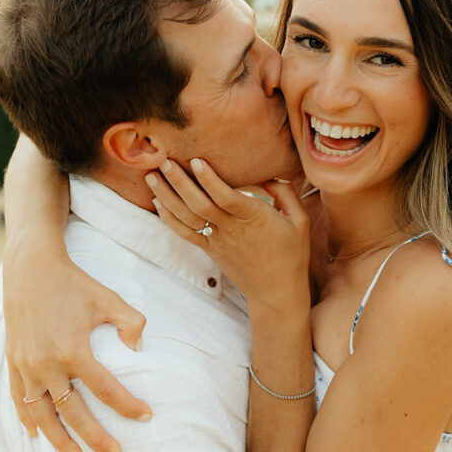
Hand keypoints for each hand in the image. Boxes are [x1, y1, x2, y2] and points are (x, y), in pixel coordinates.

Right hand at [4, 246, 149, 451]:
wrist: (30, 268)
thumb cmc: (75, 284)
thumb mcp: (109, 298)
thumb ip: (131, 322)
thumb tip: (140, 349)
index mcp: (74, 350)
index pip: (106, 389)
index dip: (128, 406)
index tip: (146, 416)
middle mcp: (48, 364)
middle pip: (74, 412)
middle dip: (95, 438)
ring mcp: (27, 366)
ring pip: (44, 415)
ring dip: (60, 441)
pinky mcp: (13, 363)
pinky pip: (20, 400)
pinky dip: (28, 420)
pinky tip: (37, 436)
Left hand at [146, 158, 309, 307]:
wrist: (276, 292)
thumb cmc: (291, 254)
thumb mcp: (299, 221)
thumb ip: (285, 193)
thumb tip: (268, 174)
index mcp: (255, 218)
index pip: (227, 197)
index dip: (210, 179)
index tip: (196, 160)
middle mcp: (233, 229)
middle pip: (200, 204)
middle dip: (179, 182)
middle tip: (164, 160)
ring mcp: (218, 240)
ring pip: (187, 217)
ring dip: (167, 196)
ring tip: (152, 176)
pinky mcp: (210, 250)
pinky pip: (185, 233)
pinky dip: (169, 218)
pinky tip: (158, 201)